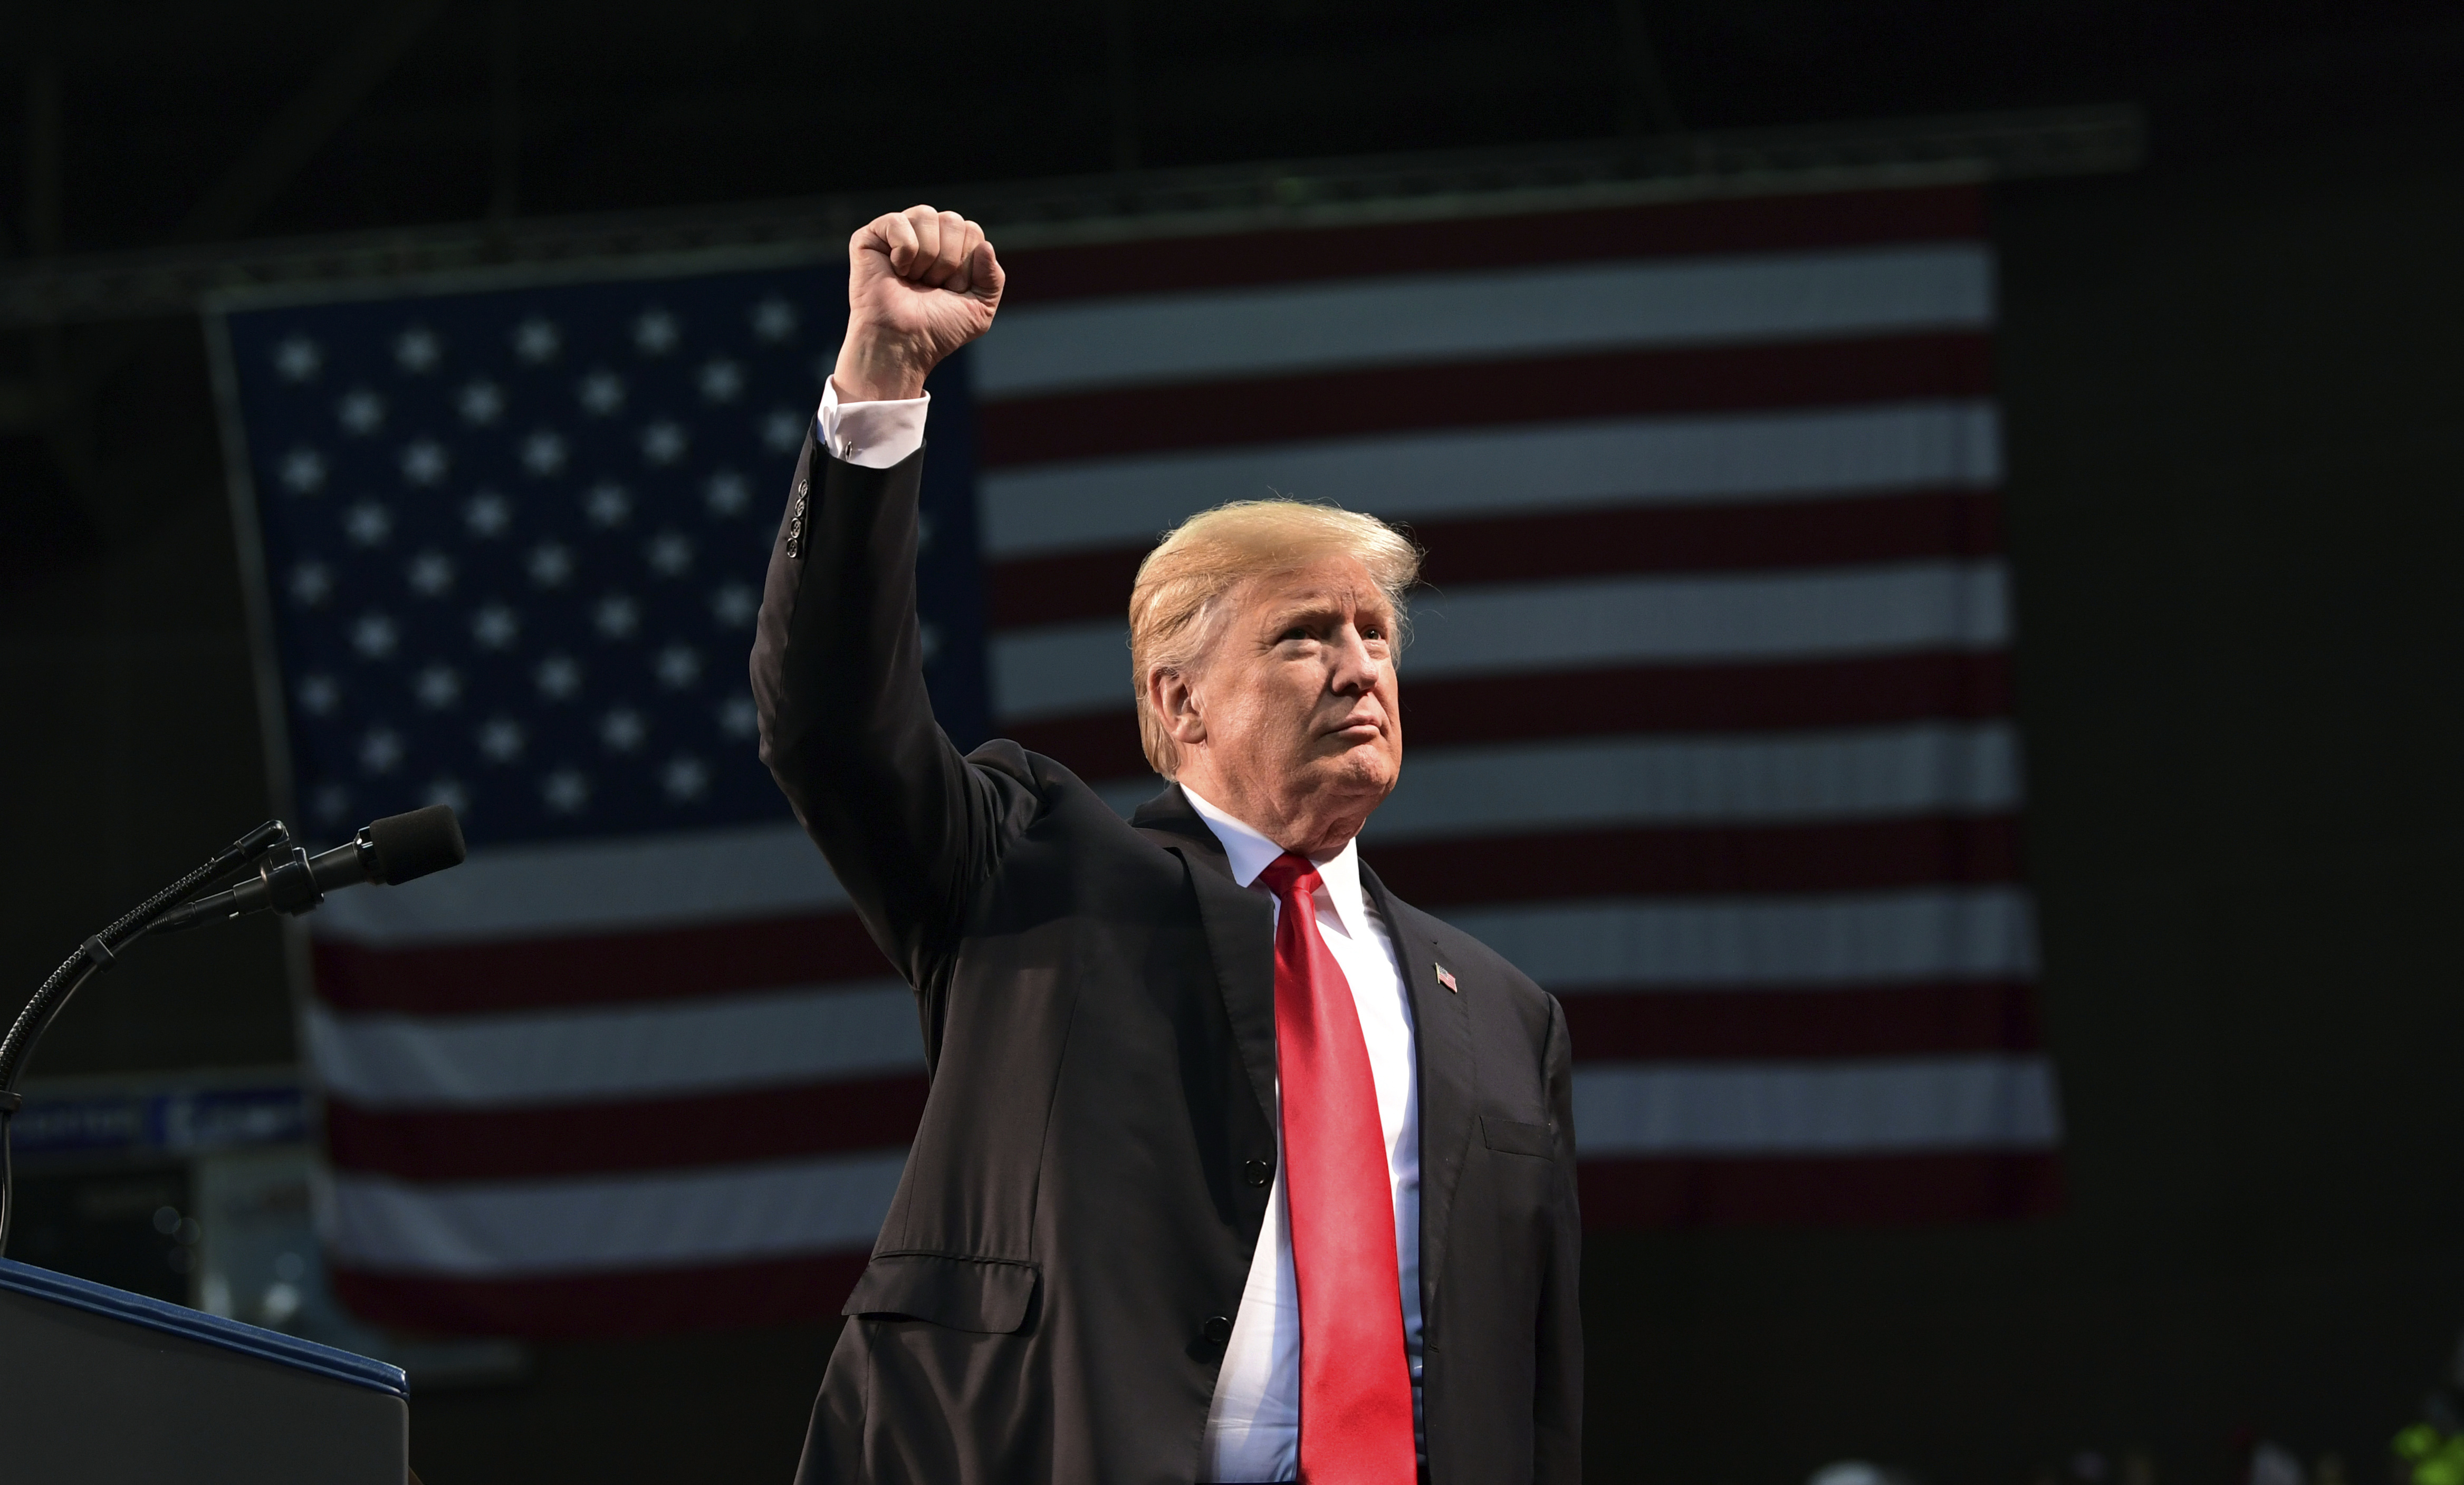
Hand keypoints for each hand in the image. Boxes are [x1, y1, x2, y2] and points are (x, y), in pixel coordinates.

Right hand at [833, 205, 1002, 401]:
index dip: (967, 263)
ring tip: (913, 279)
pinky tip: (895, 270)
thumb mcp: (979, 310)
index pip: (972, 230)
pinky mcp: (871, 237)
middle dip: (948, 260)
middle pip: (953, 220)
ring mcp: (898, 234)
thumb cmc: (937, 329)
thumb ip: (993, 278)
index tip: (951, 289)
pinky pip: (898, 221)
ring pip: (926, 216)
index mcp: (950, 247)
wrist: (903, 343)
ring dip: (926, 256)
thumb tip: (986, 246)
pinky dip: (903, 250)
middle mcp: (925, 236)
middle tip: (930, 285)